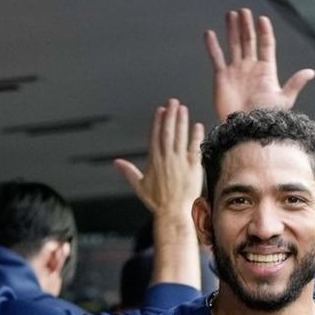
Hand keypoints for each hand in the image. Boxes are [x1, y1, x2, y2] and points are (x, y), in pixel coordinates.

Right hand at [114, 99, 203, 219]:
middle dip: (170, 115)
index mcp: (154, 161)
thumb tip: (117, 163)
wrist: (173, 213)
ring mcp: (180, 162)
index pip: (155, 136)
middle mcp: (167, 158)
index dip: (158, 121)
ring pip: (180, 136)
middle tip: (173, 102)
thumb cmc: (157, 202)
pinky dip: (196, 136)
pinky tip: (197, 126)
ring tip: (183, 108)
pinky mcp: (193, 167)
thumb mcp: (139, 186)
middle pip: (168, 131)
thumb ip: (128, 171)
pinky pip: (194, 148)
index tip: (160, 110)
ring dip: (181, 121)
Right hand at [205, 7, 314, 120]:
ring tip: (231, 15)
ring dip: (232, 30)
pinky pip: (217, 58)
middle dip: (246, 26)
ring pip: (234, 45)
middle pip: (249, 41)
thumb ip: (295, 83)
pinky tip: (209, 34)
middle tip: (244, 12)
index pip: (266, 45)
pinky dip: (212, 46)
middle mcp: (250, 68)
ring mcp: (236, 72)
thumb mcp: (284, 99)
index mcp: (266, 71)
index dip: (265, 32)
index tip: (262, 19)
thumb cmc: (266, 117)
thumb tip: (311, 72)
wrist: (246, 129)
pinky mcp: (222, 78)